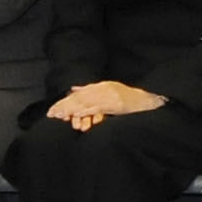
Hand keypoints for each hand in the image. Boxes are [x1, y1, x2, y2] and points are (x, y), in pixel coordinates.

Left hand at [46, 79, 166, 129]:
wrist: (150, 101)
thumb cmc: (131, 100)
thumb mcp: (110, 91)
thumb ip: (92, 90)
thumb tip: (74, 89)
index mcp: (102, 86)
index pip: (79, 94)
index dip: (65, 102)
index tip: (53, 111)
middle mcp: (105, 88)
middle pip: (80, 97)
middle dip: (64, 106)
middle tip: (52, 114)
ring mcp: (111, 95)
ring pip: (87, 102)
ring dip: (72, 109)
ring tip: (60, 116)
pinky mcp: (117, 103)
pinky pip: (99, 107)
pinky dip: (87, 111)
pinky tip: (77, 115)